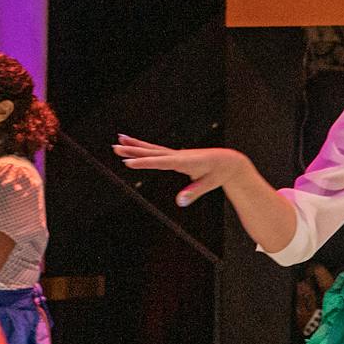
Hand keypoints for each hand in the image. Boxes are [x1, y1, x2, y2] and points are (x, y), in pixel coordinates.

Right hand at [113, 136, 254, 205]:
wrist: (227, 161)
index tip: (129, 163)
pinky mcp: (175, 155)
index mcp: (185, 161)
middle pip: (152, 153)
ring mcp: (176, 154)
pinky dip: (143, 147)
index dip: (144, 163)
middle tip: (116, 148)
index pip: (161, 162)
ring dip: (134, 145)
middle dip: (133, 151)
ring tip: (118, 141)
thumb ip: (194, 191)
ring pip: (151, 149)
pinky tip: (132, 144)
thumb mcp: (209, 183)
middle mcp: (178, 155)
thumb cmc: (219, 172)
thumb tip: (180, 202)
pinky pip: (156, 151)